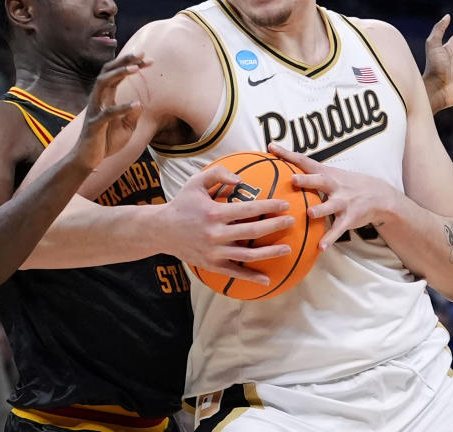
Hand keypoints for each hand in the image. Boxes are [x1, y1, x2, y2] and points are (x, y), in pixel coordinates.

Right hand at [73, 53, 149, 172]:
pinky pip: (107, 113)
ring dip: (119, 74)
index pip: (117, 74)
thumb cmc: (106, 142)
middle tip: (141, 53)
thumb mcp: (126, 128)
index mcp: (106, 98)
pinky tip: (137, 104)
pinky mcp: (94, 125)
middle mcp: (98, 99)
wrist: (88, 160)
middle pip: (107, 71)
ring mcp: (95, 110)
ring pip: (103, 84)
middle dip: (124, 61)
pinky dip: (122, 107)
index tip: (148, 59)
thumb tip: (141, 103)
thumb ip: (132, 115)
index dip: (131, 64)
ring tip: (136, 69)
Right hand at [157, 166, 294, 284]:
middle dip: (275, 226)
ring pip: (248, 256)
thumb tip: (241, 179)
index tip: (285, 205)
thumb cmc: (182, 203)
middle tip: (292, 222)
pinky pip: (234, 273)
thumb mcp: (196, 182)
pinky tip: (267, 279)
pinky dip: (251, 277)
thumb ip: (218, 174)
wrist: (161, 230)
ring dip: (270, 253)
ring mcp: (214, 252)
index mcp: (214, 213)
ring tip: (287, 249)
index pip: (248, 210)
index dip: (269, 207)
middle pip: (253, 232)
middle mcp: (215, 234)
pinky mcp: (211, 265)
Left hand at [268, 143, 397, 249]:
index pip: (304, 161)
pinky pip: (338, 229)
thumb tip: (281, 172)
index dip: (288, 153)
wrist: (379, 195)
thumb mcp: (331, 175)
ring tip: (309, 214)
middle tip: (292, 179)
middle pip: (320, 180)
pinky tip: (320, 246)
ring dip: (320, 209)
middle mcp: (335, 185)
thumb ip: (310, 174)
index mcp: (326, 173)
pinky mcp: (349, 218)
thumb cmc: (346, 185)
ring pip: (331, 206)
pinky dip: (330, 238)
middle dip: (307, 180)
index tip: (271, 146)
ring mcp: (343, 202)